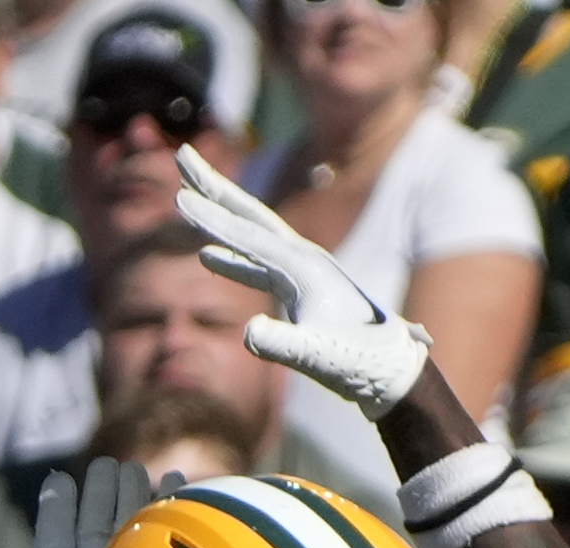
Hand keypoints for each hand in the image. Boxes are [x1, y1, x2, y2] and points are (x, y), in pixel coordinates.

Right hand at [176, 145, 433, 420]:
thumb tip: (248, 334)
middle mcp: (303, 258)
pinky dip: (232, 257)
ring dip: (219, 214)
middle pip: (249, 213)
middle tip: (182, 154)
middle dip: (213, 185)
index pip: (248, 235)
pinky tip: (207, 256)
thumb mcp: (317, 357)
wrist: (390, 371)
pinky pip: (257, 264)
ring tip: (187, 197)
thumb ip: (283, 344)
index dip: (212, 219)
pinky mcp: (300, 289)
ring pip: (252, 233)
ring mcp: (302, 271)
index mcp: (303, 266)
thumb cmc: (357, 363)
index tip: (178, 199)